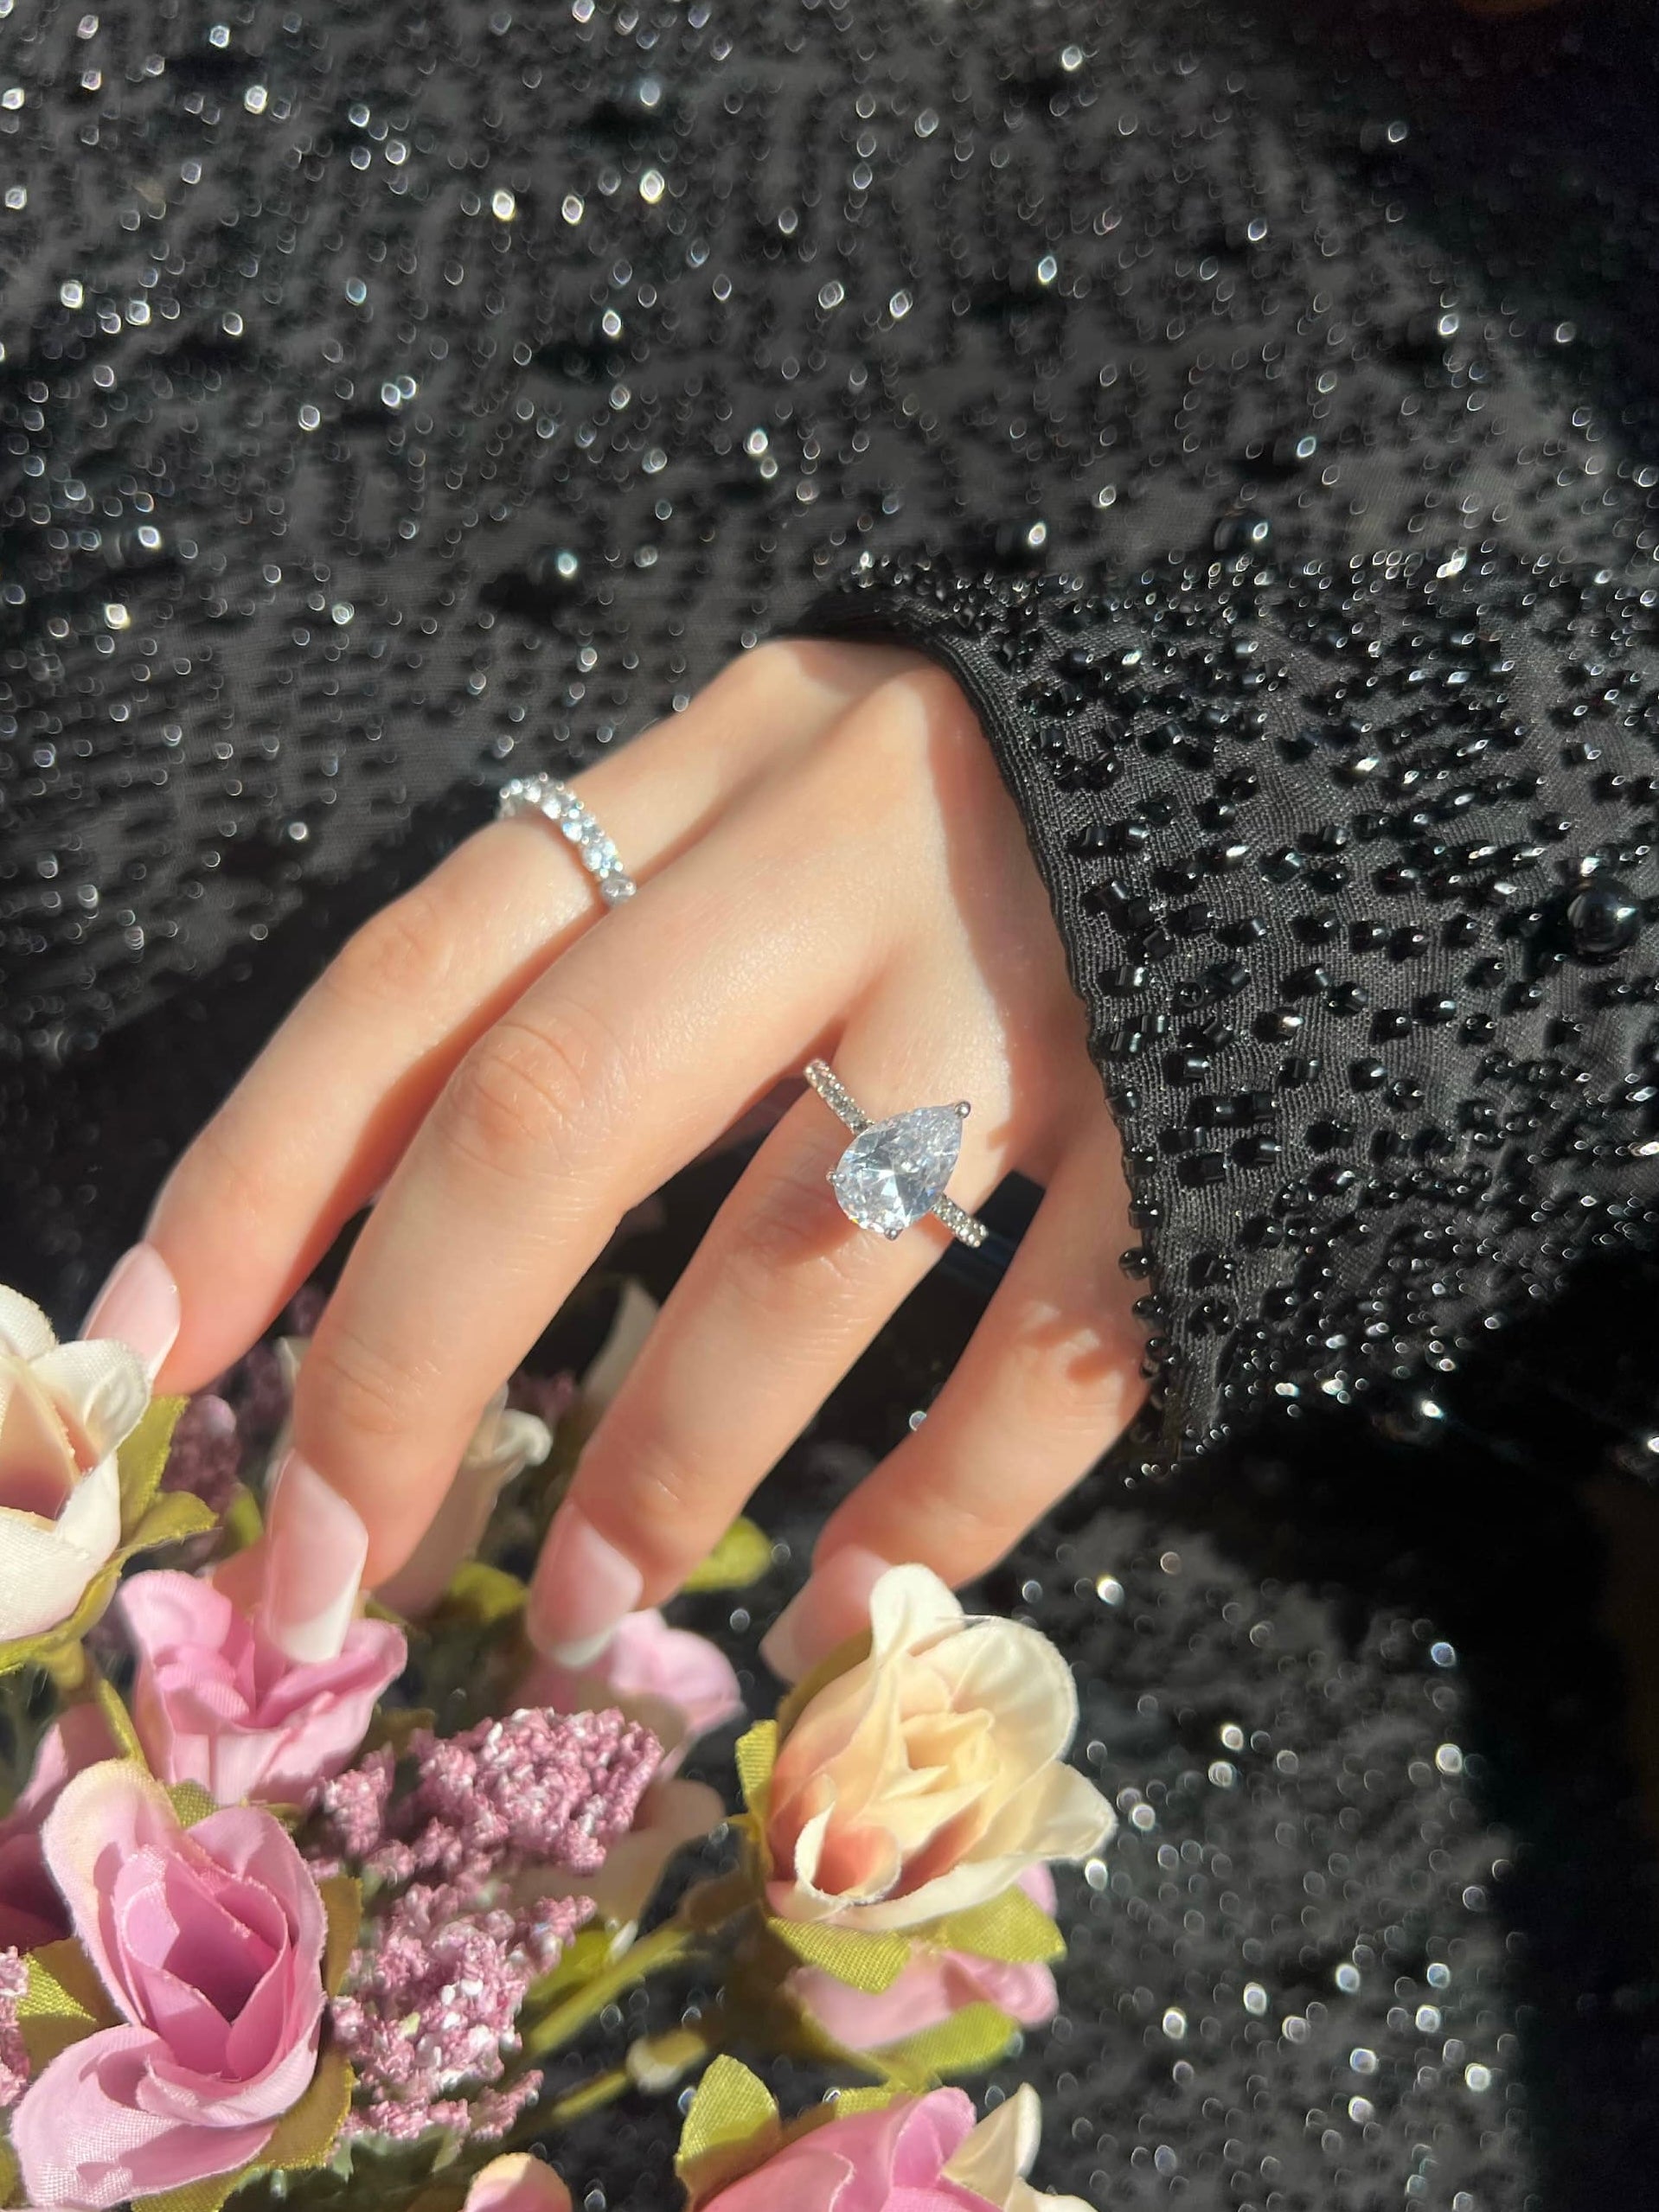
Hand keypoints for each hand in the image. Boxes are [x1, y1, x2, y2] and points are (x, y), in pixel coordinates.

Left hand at [86, 640, 1144, 1675]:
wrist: (1341, 765)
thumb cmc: (1005, 824)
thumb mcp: (779, 822)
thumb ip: (607, 969)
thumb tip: (384, 1243)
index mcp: (723, 767)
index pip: (429, 968)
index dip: (267, 1168)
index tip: (157, 1352)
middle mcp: (855, 852)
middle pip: (559, 1115)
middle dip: (407, 1363)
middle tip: (317, 1572)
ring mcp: (1040, 988)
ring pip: (798, 1257)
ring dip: (657, 1466)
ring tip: (571, 1612)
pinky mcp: (1202, 1127)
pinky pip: (1046, 1358)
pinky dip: (930, 1516)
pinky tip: (837, 1623)